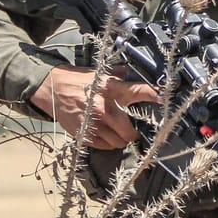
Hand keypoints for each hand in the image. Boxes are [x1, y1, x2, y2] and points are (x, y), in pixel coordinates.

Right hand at [30, 66, 159, 148]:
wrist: (53, 89)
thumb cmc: (79, 81)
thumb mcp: (100, 73)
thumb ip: (119, 75)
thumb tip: (135, 71)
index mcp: (112, 89)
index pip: (139, 92)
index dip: (155, 95)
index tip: (164, 98)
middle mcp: (105, 108)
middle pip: (129, 133)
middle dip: (133, 133)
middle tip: (132, 129)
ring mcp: (94, 124)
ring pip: (118, 143)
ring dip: (120, 139)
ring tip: (116, 132)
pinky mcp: (84, 134)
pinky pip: (104, 146)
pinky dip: (107, 143)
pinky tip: (104, 134)